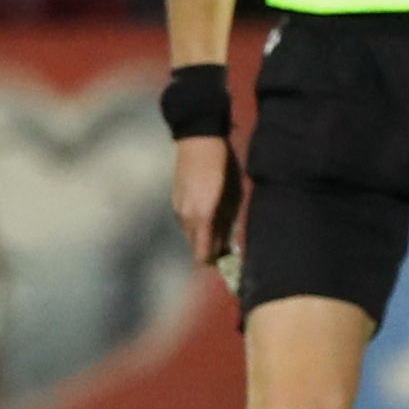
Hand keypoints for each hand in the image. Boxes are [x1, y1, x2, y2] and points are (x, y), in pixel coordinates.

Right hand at [174, 133, 238, 266]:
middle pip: (195, 245)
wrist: (199, 141)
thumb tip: (227, 242)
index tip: (223, 267)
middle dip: (208, 251)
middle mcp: (186, 217)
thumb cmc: (223, 166)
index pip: (201, 252)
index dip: (211, 263)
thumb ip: (228, 219)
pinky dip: (196, 226)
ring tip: (220, 237)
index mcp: (202, 217)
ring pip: (189, 233)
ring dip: (202, 238)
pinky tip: (209, 221)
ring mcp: (178, 208)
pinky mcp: (175, 200)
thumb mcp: (233, 194)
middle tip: (226, 253)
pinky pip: (186, 221)